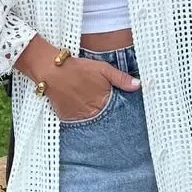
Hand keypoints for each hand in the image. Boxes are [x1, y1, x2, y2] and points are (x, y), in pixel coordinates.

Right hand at [14, 39, 139, 121]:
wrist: (53, 71)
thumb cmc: (79, 68)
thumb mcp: (103, 69)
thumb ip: (121, 79)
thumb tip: (138, 85)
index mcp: (104, 101)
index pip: (117, 112)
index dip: (120, 111)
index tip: (126, 115)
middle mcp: (93, 112)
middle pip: (106, 119)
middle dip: (109, 117)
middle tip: (109, 114)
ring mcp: (80, 118)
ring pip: (92, 122)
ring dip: (95, 118)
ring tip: (95, 112)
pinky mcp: (68, 119)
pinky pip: (78, 123)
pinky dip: (81, 118)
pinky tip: (81, 110)